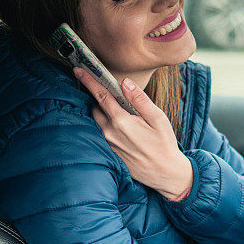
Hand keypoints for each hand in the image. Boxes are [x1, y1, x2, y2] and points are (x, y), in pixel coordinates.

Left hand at [75, 67, 192, 199]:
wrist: (165, 174)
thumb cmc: (164, 144)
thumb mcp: (158, 118)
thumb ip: (140, 99)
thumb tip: (125, 82)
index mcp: (121, 122)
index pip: (100, 95)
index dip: (89, 81)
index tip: (79, 69)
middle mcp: (110, 133)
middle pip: (95, 108)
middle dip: (101, 99)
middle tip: (115, 97)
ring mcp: (108, 145)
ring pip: (97, 122)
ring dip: (103, 114)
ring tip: (120, 114)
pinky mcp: (109, 153)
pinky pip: (100, 134)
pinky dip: (106, 127)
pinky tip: (121, 130)